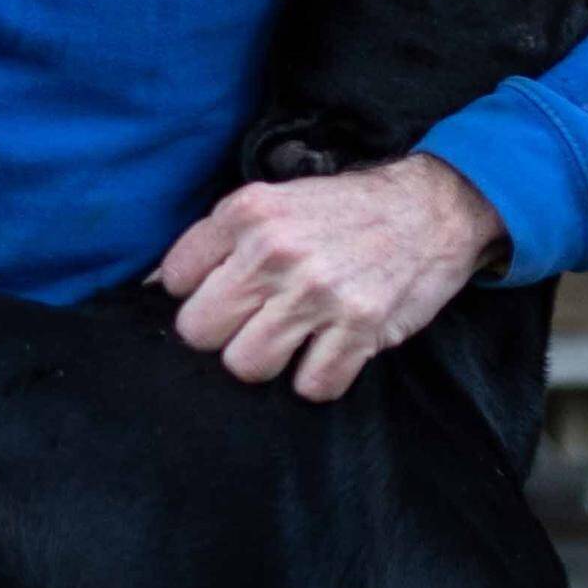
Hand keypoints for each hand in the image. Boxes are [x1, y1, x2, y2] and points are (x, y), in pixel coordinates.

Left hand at [155, 154, 503, 403]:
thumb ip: (220, 238)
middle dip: (223, 335)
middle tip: (255, 323)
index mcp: (247, 213)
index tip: (226, 293)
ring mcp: (317, 292)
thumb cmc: (345, 211)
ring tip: (292, 339)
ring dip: (268, 361)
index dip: (197, 293)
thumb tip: (157, 286)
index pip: (176, 280)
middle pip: (199, 331)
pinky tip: (331, 350)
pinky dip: (320, 378)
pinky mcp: (358, 328)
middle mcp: (275, 251)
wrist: (431, 209)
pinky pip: (311, 386)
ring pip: (246, 366)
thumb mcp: (275, 201)